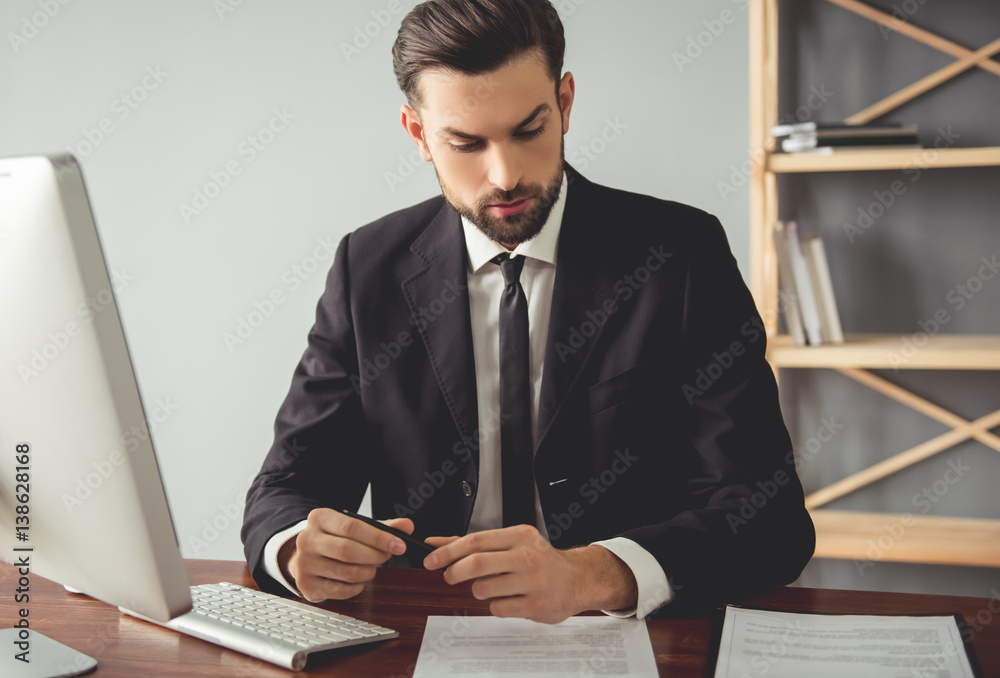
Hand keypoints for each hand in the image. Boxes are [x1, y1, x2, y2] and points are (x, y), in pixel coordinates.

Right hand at [281, 508, 413, 602]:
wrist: (303, 555)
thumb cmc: (333, 538)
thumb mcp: (353, 526)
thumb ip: (382, 526)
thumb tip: (406, 526)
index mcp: (319, 518)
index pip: (352, 527)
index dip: (379, 538)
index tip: (399, 545)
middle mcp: (307, 539)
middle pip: (348, 551)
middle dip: (374, 556)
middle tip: (386, 557)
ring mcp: (304, 563)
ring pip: (347, 572)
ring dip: (367, 572)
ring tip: (371, 568)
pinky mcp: (306, 585)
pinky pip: (340, 590)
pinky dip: (356, 587)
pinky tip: (357, 580)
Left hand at [422, 525, 637, 623]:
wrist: (576, 580)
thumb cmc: (540, 560)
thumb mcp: (512, 543)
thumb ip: (474, 544)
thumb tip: (438, 542)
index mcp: (520, 536)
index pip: (476, 540)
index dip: (448, 550)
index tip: (431, 558)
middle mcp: (528, 556)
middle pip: (477, 563)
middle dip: (455, 572)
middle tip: (449, 576)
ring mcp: (533, 581)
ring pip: (483, 589)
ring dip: (479, 590)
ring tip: (494, 586)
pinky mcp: (535, 605)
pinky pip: (497, 608)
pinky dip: (496, 605)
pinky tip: (510, 598)